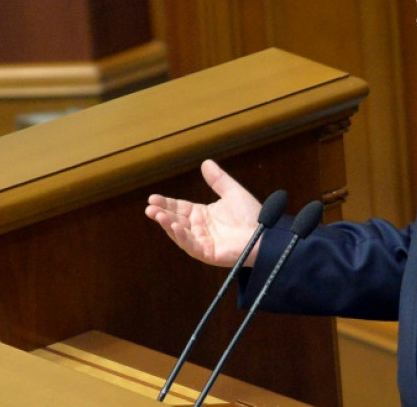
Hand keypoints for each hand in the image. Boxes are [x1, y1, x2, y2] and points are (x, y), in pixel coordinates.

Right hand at [144, 159, 261, 266]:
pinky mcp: (208, 253)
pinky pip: (191, 245)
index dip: (166, 203)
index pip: (179, 208)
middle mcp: (200, 229)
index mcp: (203, 215)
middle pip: (175, 220)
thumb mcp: (233, 192)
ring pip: (180, 233)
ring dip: (167, 225)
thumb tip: (206, 162)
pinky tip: (174, 227)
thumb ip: (219, 180)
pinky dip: (182, 237)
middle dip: (161, 214)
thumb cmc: (252, 215)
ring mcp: (203, 242)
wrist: (266, 233)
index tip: (152, 198)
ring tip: (156, 215)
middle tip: (149, 207)